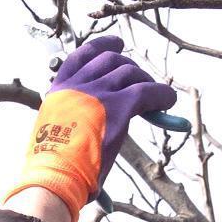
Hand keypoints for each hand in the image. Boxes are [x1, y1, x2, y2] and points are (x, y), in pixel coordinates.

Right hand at [6, 35, 177, 214]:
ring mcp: (98, 93)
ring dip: (146, 82)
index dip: (103, 45)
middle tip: (141, 83)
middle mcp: (78, 85)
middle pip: (111, 60)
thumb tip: (95, 126)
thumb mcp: (53, 130)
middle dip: (130, 68)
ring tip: (155, 98)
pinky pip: (149, 91)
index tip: (117, 44)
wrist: (54, 176)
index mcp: (58, 90)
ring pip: (131, 72)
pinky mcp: (119, 106)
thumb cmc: (53, 165)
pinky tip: (167, 102)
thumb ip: (71, 118)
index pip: (82, 55)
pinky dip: (162, 95)